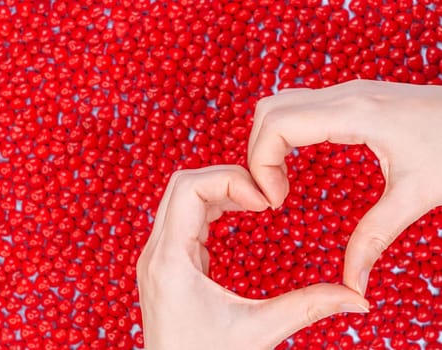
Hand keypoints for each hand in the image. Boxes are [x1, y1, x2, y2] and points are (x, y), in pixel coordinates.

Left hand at [137, 165, 368, 349]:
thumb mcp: (259, 332)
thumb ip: (307, 308)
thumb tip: (357, 297)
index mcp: (169, 261)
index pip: (188, 188)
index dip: (229, 179)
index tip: (265, 202)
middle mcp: (155, 253)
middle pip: (181, 185)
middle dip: (225, 179)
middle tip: (264, 197)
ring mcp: (156, 257)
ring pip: (180, 199)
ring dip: (219, 192)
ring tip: (257, 202)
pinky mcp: (165, 264)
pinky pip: (183, 218)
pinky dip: (212, 208)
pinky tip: (239, 215)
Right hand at [248, 79, 441, 296]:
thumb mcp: (414, 197)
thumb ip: (374, 239)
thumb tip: (352, 286)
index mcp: (352, 114)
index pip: (276, 125)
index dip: (262, 164)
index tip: (276, 202)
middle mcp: (342, 95)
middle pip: (268, 111)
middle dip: (257, 153)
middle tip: (273, 195)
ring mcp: (346, 93)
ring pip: (279, 106)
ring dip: (268, 142)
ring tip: (280, 182)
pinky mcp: (351, 100)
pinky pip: (297, 109)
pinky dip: (284, 135)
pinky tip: (297, 164)